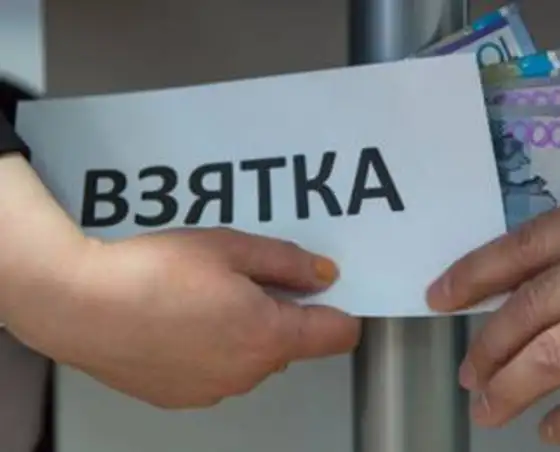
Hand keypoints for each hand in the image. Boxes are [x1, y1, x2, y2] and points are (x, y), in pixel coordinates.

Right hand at [4, 227, 359, 408]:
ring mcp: (216, 389)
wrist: (80, 306)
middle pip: (291, 343)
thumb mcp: (230, 247)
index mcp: (270, 335)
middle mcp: (249, 372)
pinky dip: (213, 347)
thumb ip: (287, 261)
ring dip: (245, 329)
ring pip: (253, 356)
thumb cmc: (152, 273)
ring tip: (204, 294)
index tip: (328, 291)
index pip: (338, 335)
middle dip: (280, 311)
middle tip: (246, 276)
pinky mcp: (184, 395)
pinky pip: (219, 369)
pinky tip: (182, 318)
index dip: (340, 309)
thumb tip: (322, 274)